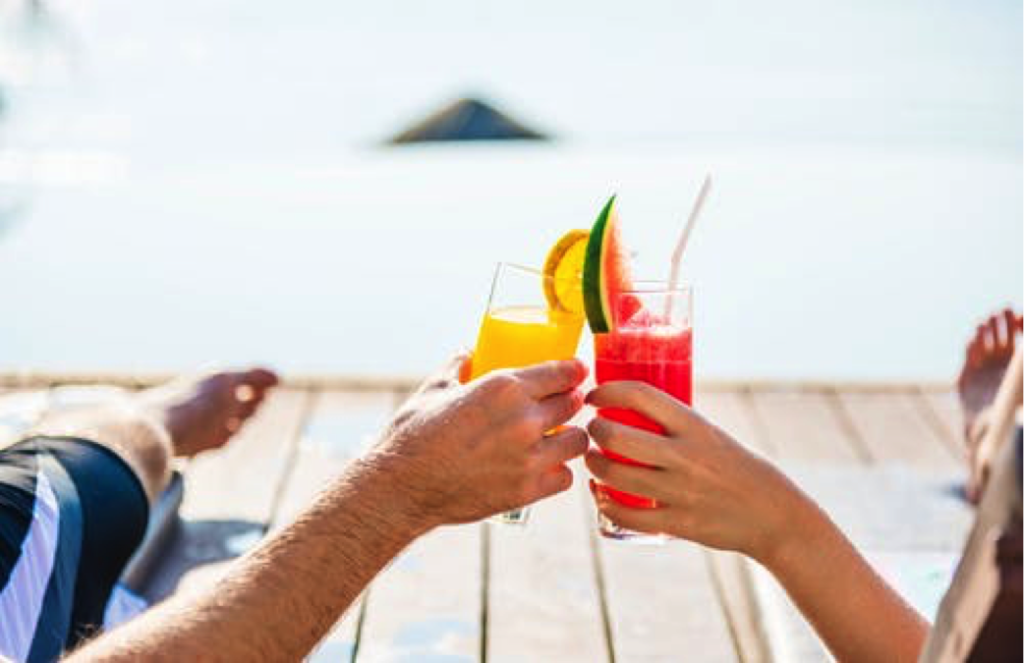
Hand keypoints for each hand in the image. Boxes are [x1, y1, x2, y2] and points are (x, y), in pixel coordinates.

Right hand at [369, 355, 589, 527]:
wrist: (402, 486)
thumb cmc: (413, 434)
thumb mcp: (434, 389)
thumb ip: (457, 367)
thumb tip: (468, 353)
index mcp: (504, 387)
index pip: (563, 373)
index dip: (575, 371)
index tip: (577, 373)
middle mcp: (523, 419)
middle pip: (573, 404)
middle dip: (571, 401)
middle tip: (563, 405)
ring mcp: (528, 457)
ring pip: (577, 441)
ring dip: (569, 437)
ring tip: (557, 438)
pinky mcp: (527, 490)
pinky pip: (564, 477)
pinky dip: (557, 471)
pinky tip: (544, 467)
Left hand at [584, 381, 815, 562]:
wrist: (774, 515)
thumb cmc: (738, 470)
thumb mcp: (712, 436)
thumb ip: (676, 426)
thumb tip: (634, 409)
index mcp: (695, 426)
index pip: (640, 395)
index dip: (608, 391)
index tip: (595, 397)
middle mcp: (686, 456)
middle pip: (617, 436)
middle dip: (594, 431)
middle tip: (592, 432)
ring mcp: (681, 491)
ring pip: (615, 476)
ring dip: (594, 465)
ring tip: (593, 460)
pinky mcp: (679, 523)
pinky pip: (627, 515)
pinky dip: (606, 504)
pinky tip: (602, 495)